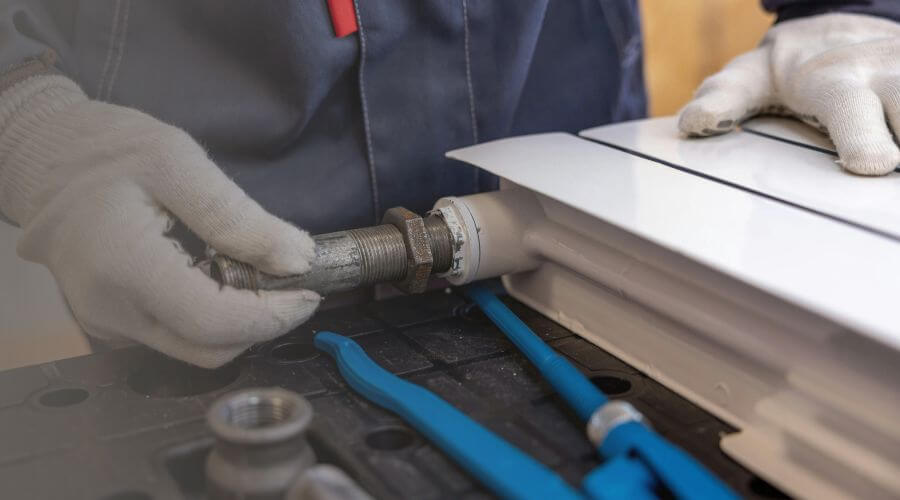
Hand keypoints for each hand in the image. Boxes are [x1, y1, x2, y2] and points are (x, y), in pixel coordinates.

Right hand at [0, 75, 319, 366]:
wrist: (43, 157)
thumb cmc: (107, 149)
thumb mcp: (178, 162)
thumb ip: (239, 216)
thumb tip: (296, 260)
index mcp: (125, 268)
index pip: (214, 323)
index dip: (273, 316)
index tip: (308, 291)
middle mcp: (111, 312)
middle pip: (210, 350)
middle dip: (262, 322)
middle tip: (289, 280)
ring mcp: (107, 325)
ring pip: (195, 350)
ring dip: (238, 321)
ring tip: (252, 270)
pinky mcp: (111, 324)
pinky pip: (174, 336)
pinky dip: (210, 316)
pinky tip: (216, 275)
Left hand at [679, 13, 899, 175]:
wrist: (839, 26)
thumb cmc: (790, 67)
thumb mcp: (748, 78)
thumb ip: (722, 100)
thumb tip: (693, 124)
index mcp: (836, 81)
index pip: (854, 109)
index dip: (864, 138)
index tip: (871, 163)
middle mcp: (888, 73)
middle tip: (886, 161)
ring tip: (890, 181)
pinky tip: (899, 162)